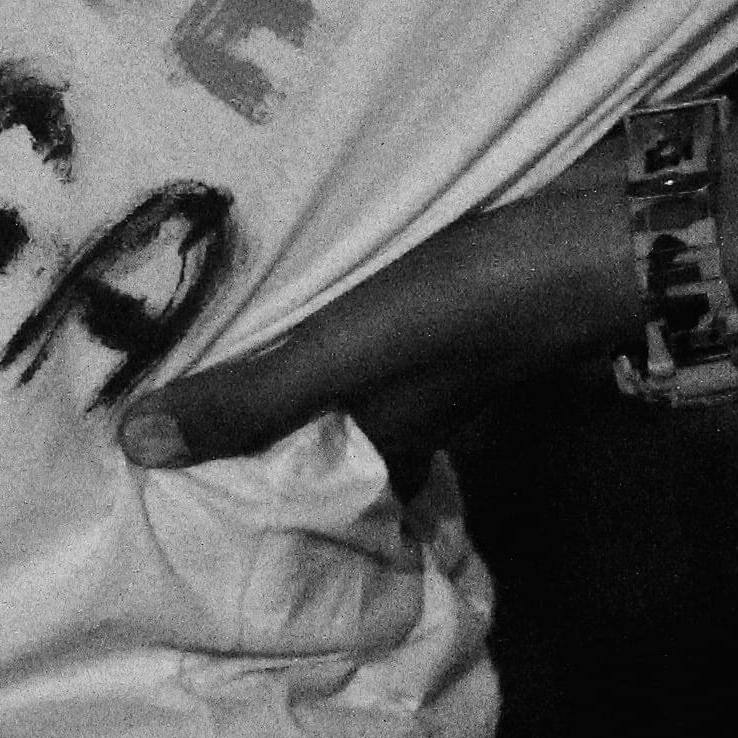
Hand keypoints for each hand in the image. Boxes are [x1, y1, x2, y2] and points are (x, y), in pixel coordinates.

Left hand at [115, 126, 639, 477]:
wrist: (602, 230)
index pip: (295, 502)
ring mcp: (425, 357)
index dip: (233, 506)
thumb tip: (134, 446)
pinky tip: (281, 280)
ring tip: (184, 344)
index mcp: (377, 446)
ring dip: (274, 370)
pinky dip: (313, 315)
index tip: (152, 506)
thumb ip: (254, 399)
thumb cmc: (471, 303)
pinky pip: (354, 321)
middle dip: (244, 436)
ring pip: (332, 382)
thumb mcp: (350, 352)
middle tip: (144, 419)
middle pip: (311, 441)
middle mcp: (398, 414)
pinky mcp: (436, 294)